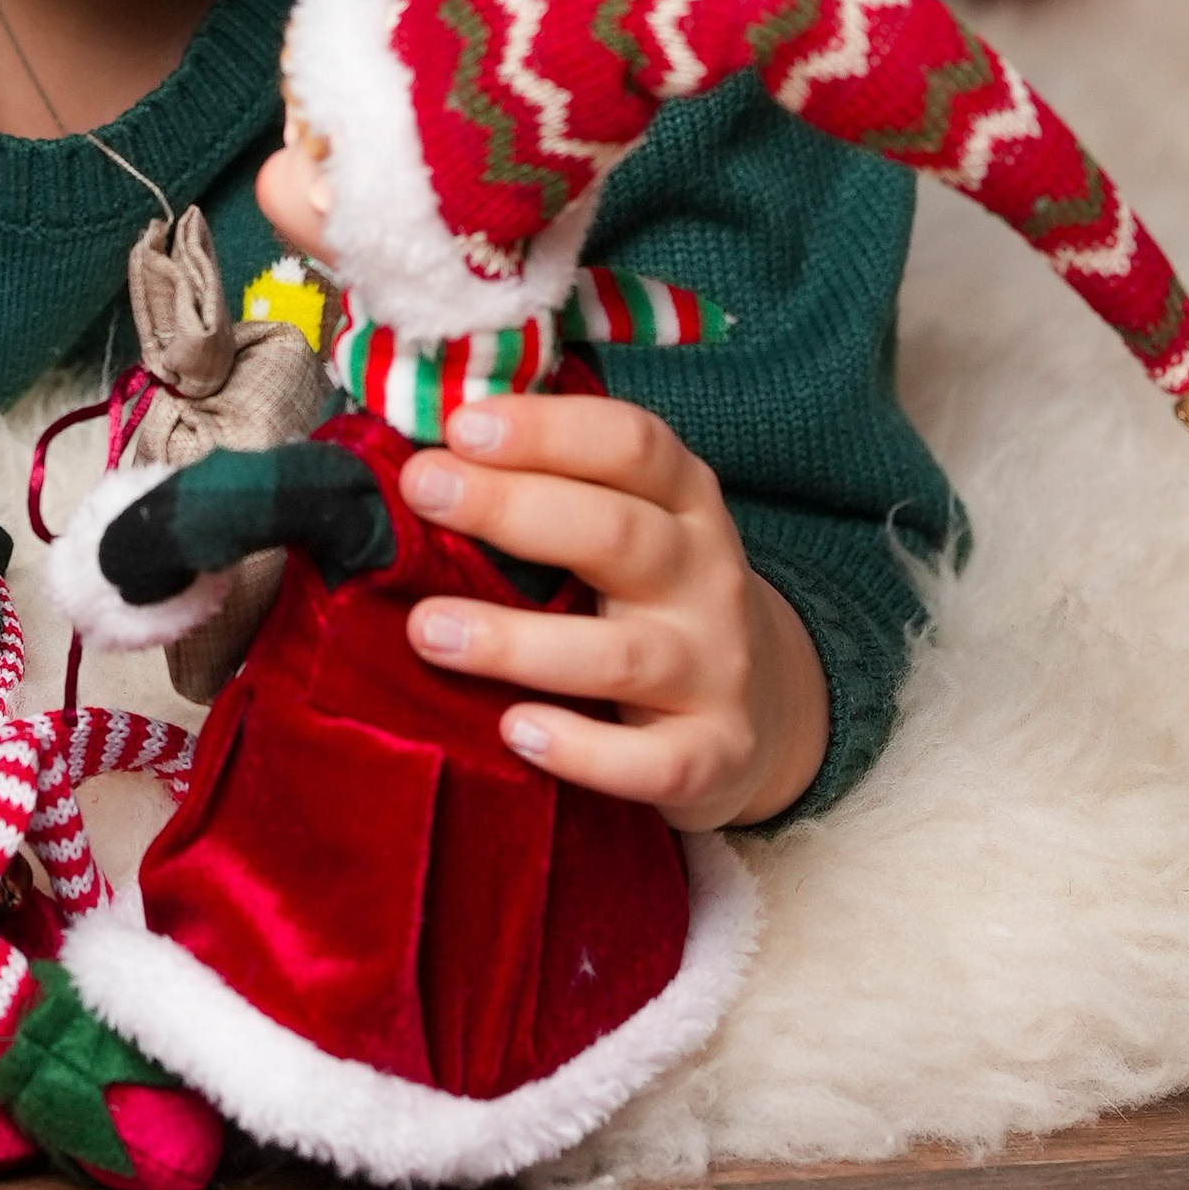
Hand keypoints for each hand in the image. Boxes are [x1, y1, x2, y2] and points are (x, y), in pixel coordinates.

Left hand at [399, 392, 828, 830]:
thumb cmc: (657, 596)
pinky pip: (655, 762)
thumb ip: (556, 486)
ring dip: (518, 642)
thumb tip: (428, 455)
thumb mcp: (633, 522)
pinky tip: (516, 732)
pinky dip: (585, 752)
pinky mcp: (716, 756)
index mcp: (686, 500)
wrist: (767, 709)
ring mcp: (715, 669)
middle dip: (512, 508)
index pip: (630, 444)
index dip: (547, 430)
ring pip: (619, 654)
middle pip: (617, 534)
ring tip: (427, 629)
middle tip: (422, 491)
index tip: (460, 426)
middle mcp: (707, 576)